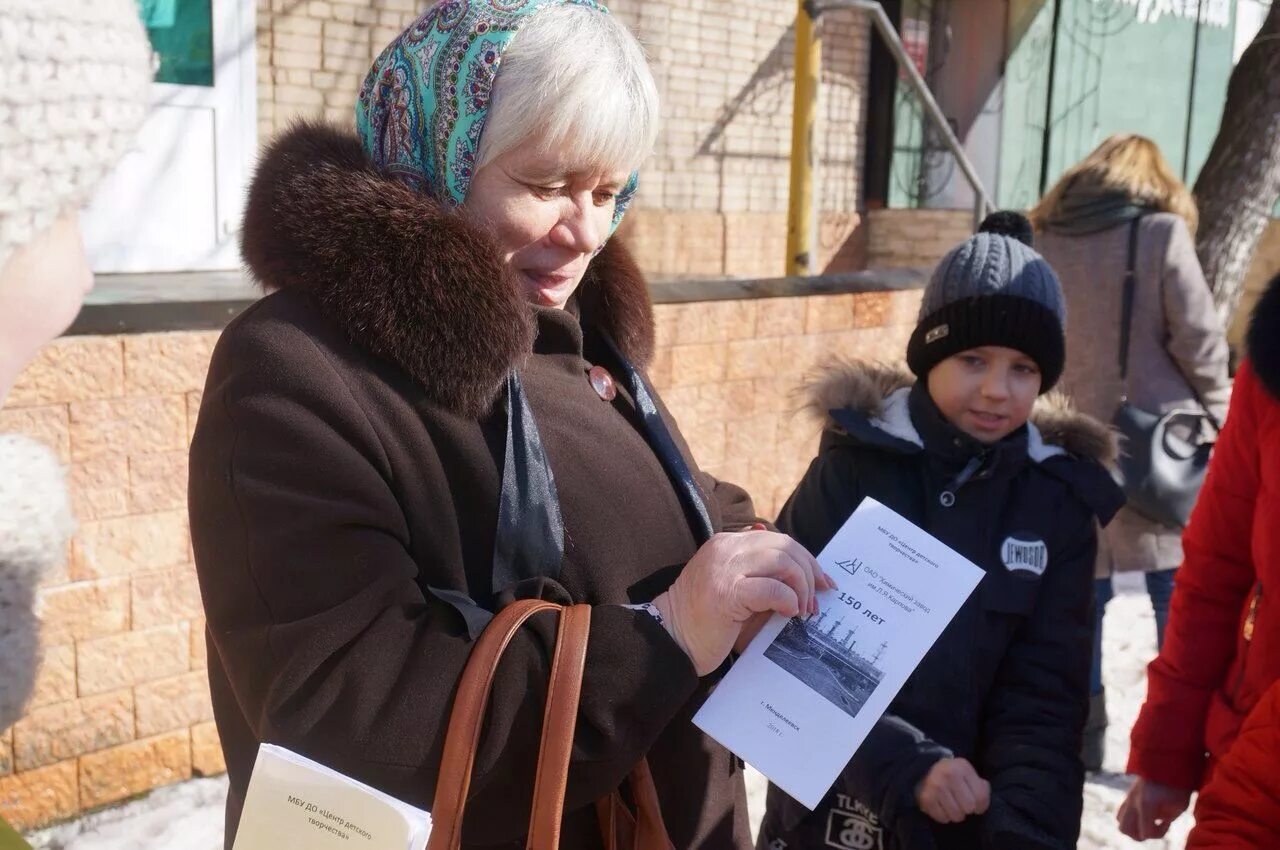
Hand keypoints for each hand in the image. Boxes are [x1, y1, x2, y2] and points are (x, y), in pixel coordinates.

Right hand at [652, 530, 833, 674]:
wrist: (671, 639)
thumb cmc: (707, 622)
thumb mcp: (739, 592)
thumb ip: (765, 580)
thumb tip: (808, 582)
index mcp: (728, 543)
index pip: (778, 540)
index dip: (806, 560)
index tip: (822, 582)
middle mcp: (726, 548)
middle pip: (785, 546)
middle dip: (810, 573)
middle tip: (816, 601)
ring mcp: (725, 567)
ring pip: (783, 561)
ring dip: (802, 587)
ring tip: (803, 610)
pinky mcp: (726, 592)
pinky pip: (772, 589)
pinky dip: (789, 601)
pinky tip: (790, 614)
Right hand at [915, 758, 990, 823]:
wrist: (924, 769)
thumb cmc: (952, 774)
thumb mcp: (968, 774)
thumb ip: (981, 786)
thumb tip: (982, 802)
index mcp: (962, 767)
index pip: (981, 796)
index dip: (982, 805)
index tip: (977, 805)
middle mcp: (948, 775)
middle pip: (969, 807)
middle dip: (968, 809)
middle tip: (962, 804)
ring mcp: (935, 786)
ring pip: (956, 815)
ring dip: (956, 814)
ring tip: (952, 806)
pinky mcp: (926, 798)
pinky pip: (943, 818)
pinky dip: (944, 816)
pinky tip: (943, 807)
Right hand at [1117, 777, 1191, 839]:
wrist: (1169, 760)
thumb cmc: (1178, 784)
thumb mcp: (1180, 805)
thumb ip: (1167, 818)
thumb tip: (1158, 821)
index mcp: (1146, 804)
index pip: (1145, 833)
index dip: (1159, 833)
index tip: (1168, 821)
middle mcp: (1133, 800)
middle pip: (1124, 829)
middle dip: (1139, 834)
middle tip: (1153, 827)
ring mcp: (1128, 796)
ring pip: (1119, 820)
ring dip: (1133, 826)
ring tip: (1148, 821)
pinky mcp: (1129, 793)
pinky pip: (1122, 811)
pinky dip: (1132, 817)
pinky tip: (1147, 811)